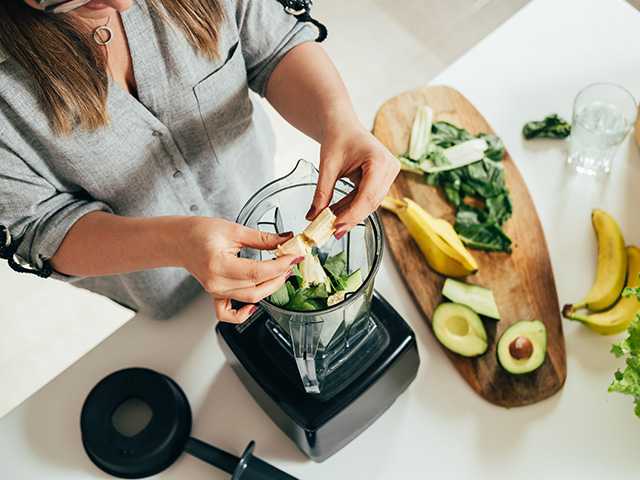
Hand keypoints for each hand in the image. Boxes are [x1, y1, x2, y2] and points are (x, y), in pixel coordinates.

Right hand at [179, 217, 301, 323]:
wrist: (180, 240)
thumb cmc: (200, 232)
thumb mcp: (234, 229)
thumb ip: (262, 238)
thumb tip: (285, 240)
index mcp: (219, 264)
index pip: (258, 271)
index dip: (280, 265)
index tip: (294, 257)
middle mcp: (216, 282)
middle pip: (256, 288)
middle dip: (279, 276)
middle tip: (291, 262)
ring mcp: (215, 291)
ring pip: (249, 298)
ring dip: (270, 288)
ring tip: (281, 273)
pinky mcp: (216, 295)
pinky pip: (228, 314)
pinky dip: (243, 314)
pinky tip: (254, 306)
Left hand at [307, 123, 399, 237]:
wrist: (342, 125)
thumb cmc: (337, 137)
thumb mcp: (327, 166)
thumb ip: (322, 193)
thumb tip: (313, 217)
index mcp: (379, 161)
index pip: (367, 196)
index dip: (352, 215)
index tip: (336, 227)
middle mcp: (389, 168)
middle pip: (371, 202)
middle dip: (351, 218)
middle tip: (332, 232)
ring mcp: (389, 174)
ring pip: (370, 203)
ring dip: (351, 214)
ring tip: (331, 223)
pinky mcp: (383, 179)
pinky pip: (368, 198)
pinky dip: (352, 206)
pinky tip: (337, 214)